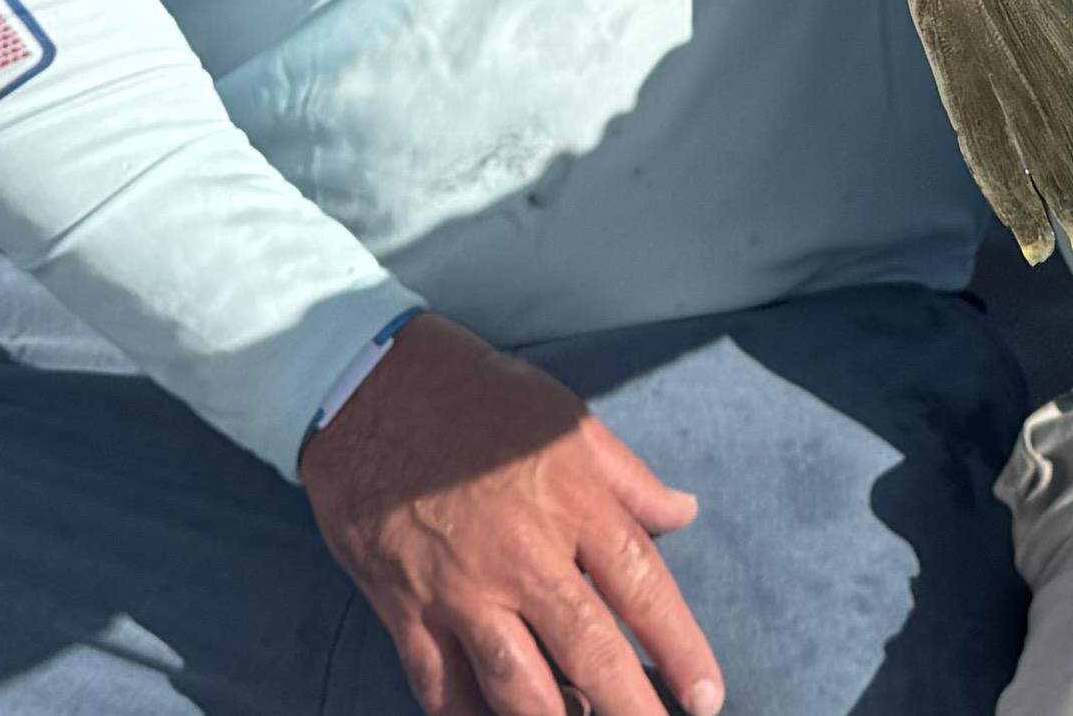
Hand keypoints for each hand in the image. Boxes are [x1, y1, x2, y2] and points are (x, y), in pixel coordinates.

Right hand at [300, 316, 724, 715]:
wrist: (364, 388)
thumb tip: (683, 516)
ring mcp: (459, 588)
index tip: (707, 696)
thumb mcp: (567, 420)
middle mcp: (520, 554)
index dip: (680, 649)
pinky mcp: (404, 609)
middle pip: (589, 649)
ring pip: (517, 687)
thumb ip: (629, 480)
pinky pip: (442, 688)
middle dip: (631, 709)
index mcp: (571, 501)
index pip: (642, 587)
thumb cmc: (476, 397)